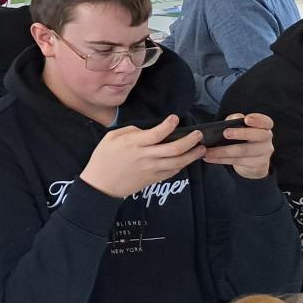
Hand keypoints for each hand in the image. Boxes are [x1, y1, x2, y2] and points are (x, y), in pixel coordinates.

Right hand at [80, 114, 203, 199]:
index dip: (170, 124)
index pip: (158, 133)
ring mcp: (152, 169)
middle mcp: (146, 156)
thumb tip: (147, 131)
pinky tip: (186, 160)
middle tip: (198, 134)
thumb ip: (130, 131)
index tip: (175, 118)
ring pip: (178, 162)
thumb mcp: (111, 137)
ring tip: (201, 148)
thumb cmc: (103, 158)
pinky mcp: (154, 179)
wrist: (101, 184)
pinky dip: (182, 165)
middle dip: (190, 140)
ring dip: (192, 155)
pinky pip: (173, 172)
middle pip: (175, 148)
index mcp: (134, 144)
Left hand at [201, 112, 274, 179]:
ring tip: (208, 151)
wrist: (252, 159)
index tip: (246, 119)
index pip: (266, 122)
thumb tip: (232, 119)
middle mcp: (267, 139)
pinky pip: (237, 161)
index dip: (258, 120)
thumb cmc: (243, 136)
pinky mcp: (256, 164)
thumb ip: (235, 120)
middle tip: (225, 133)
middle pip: (258, 136)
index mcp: (264, 127)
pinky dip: (220, 159)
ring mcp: (263, 153)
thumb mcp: (239, 126)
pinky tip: (209, 158)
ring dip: (223, 151)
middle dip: (241, 134)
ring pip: (244, 151)